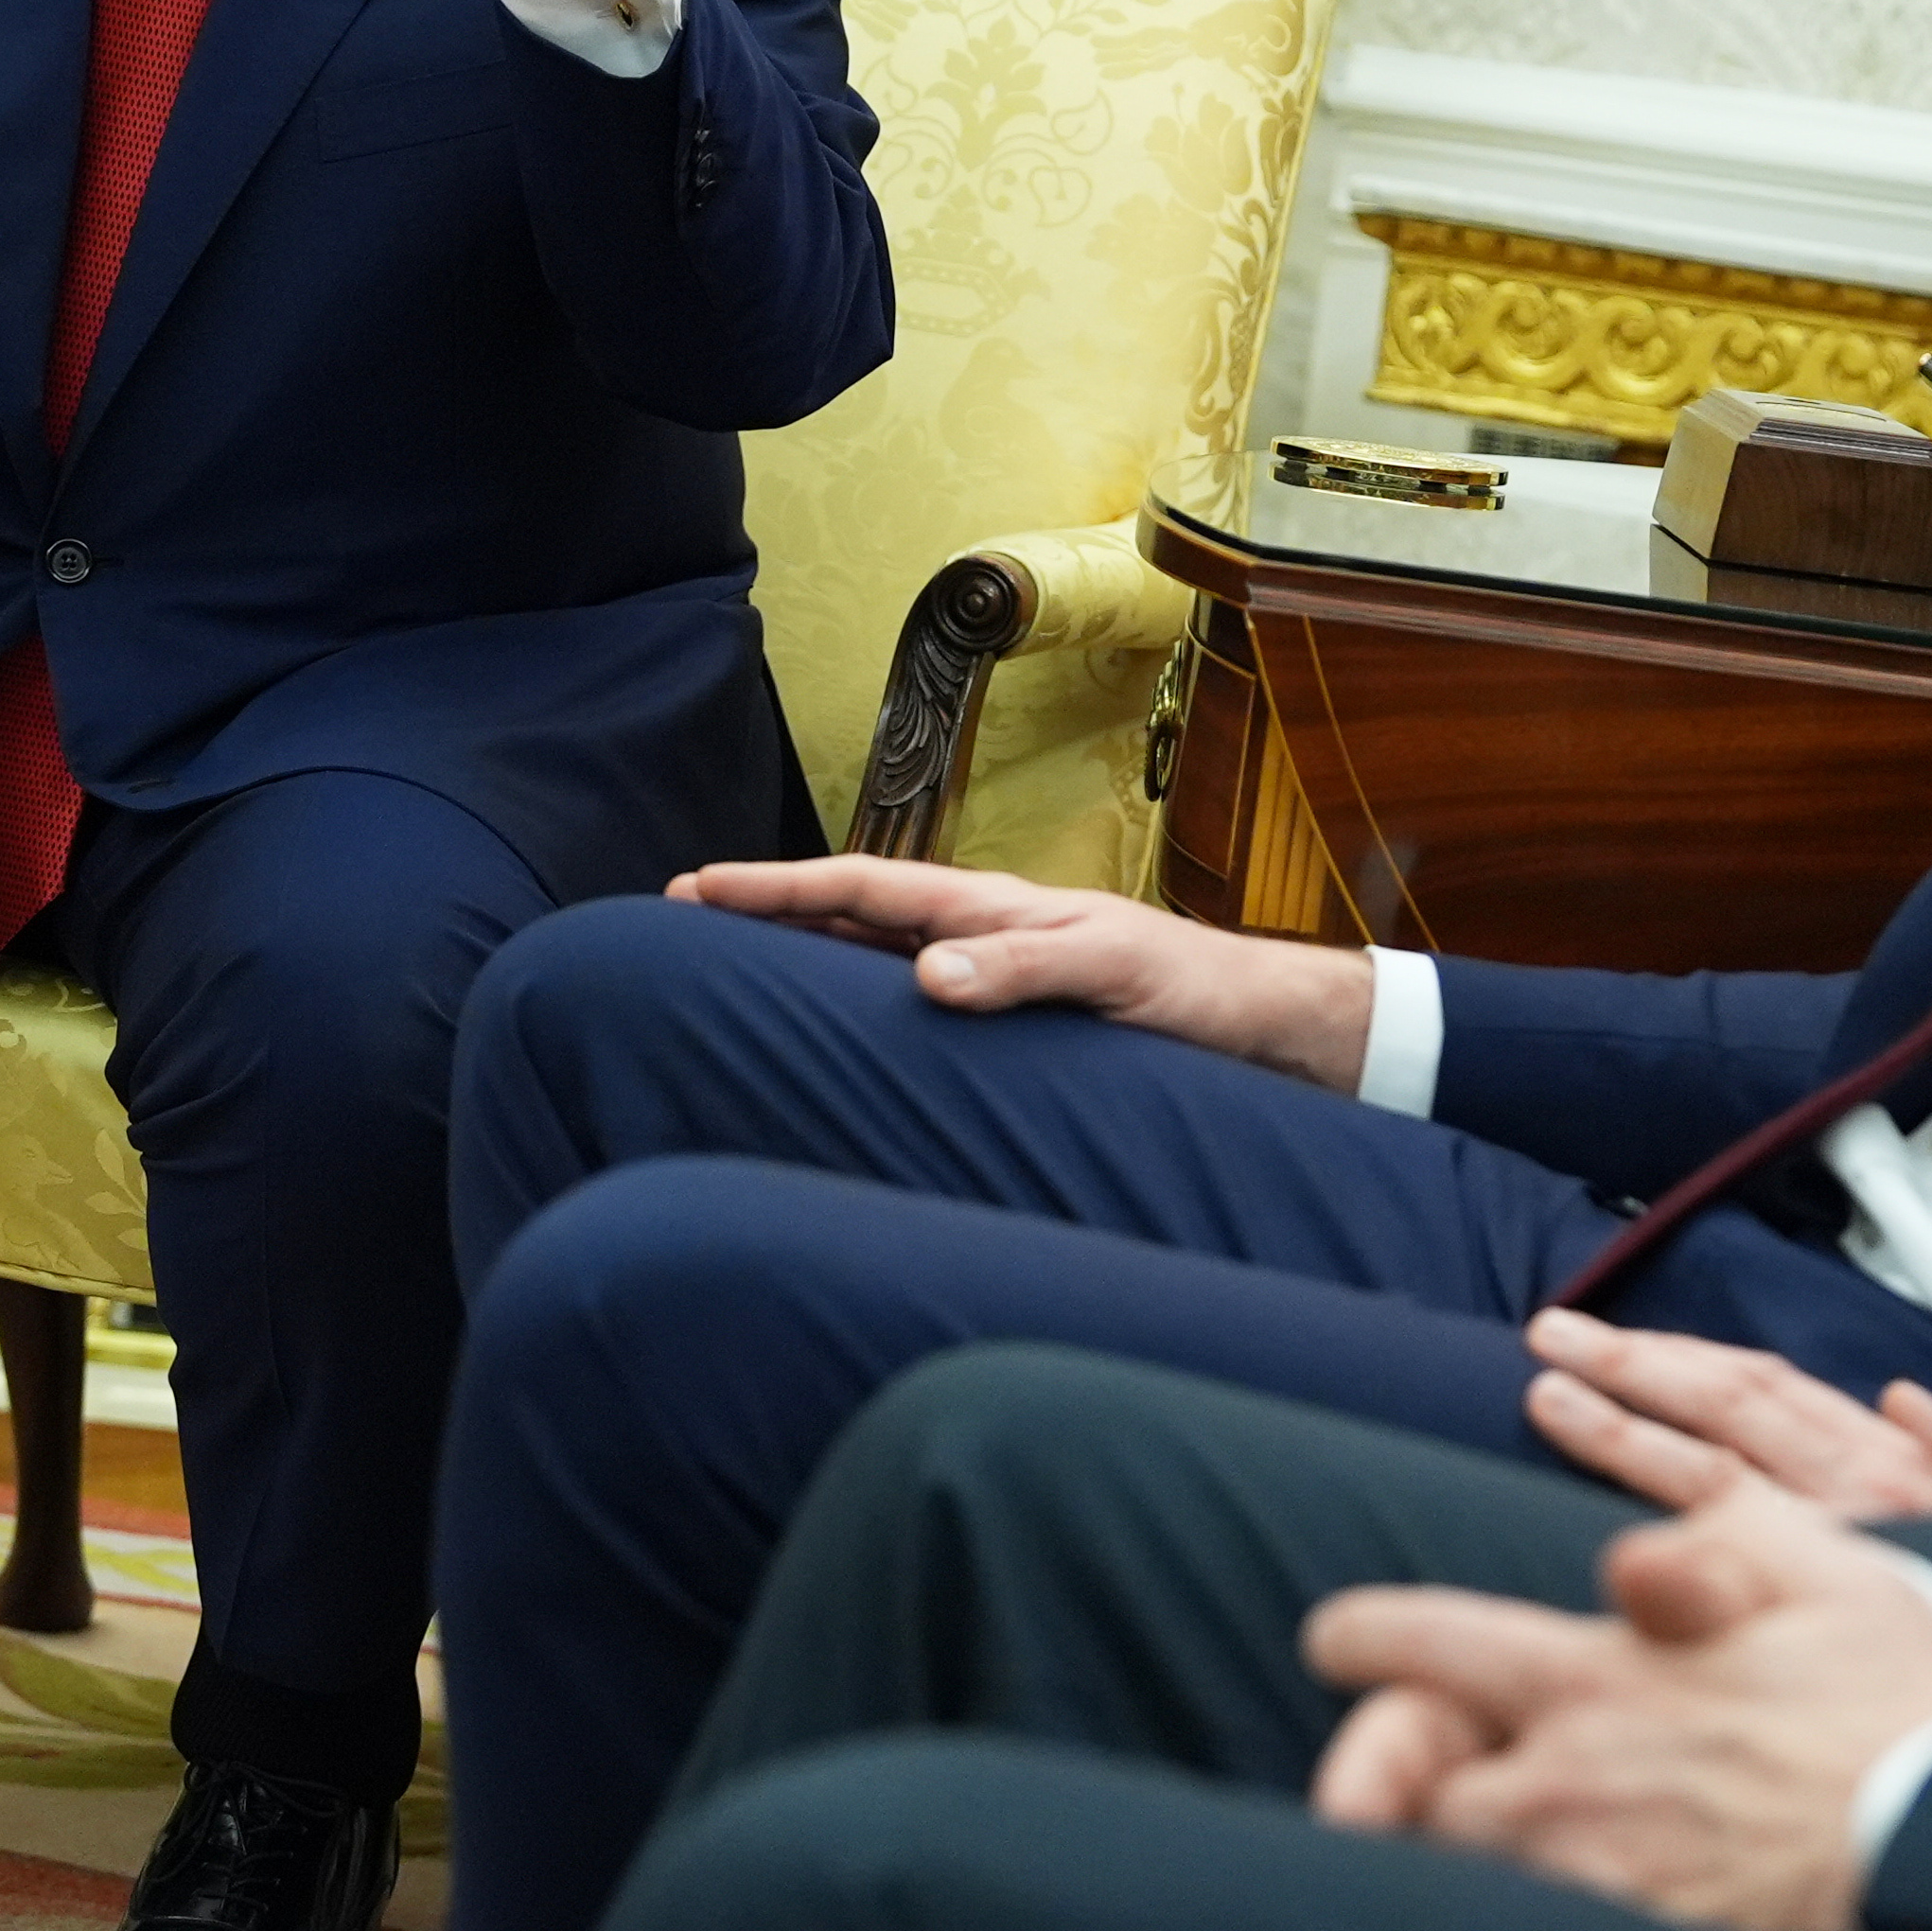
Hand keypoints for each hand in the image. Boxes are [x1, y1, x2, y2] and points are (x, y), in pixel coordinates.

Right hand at [680, 854, 1378, 1085]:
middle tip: (671, 921)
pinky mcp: (1009, 1024)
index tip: (693, 888)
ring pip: (870, 960)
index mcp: (991, 907)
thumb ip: (1024, 969)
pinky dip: (855, 1015)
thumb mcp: (1112, 973)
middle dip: (761, 915)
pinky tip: (827, 1043)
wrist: (1260, 1029)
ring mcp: (990, 975)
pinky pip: (909, 1011)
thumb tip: (927, 974)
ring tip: (719, 976)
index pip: (861, 887)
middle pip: (847, 916)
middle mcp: (979, 934)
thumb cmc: (1194, 993)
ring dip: (798, 963)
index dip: (775, 889)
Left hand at [1301, 1484, 1931, 1930]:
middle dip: (1382, 1769)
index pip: (1420, 1643)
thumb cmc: (1901, 1700)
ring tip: (1482, 1837)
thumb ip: (1713, 1542)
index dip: (1361, 1637)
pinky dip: (1513, 1922)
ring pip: (1452, 1871)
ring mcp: (1588, 1874)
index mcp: (1594, 1670)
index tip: (1338, 1640)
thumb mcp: (1827, 1573)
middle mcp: (1564, 1775)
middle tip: (1386, 1771)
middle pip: (1402, 1781)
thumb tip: (1626, 1562)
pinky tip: (1544, 1912)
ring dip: (1453, 1847)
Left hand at [1523, 1309, 1931, 1523]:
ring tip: (1544, 1397)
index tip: (1615, 1339)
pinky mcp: (1814, 1612)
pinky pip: (1722, 1555)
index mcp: (1892, 1464)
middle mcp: (1855, 1491)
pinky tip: (1593, 1518)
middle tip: (1548, 1338)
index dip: (1685, 1357)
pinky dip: (1658, 1527)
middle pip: (1723, 1407)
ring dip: (1619, 1429)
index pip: (1766, 1388)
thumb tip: (1904, 1396)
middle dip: (1632, 1367)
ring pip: (1707, 1469)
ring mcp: (1828, 1552)